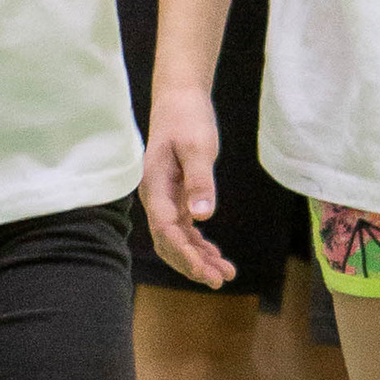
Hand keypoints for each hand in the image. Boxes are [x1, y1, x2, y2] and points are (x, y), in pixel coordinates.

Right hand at [141, 82, 233, 286]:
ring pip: (178, 238)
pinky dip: (199, 244)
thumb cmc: (186, 119)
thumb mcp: (198, 146)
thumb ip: (200, 181)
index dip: (184, 254)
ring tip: (225, 274)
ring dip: (198, 257)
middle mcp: (156, 197)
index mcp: (155, 187)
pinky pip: (185, 228)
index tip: (204, 272)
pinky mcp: (176, 196)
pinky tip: (216, 256)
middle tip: (219, 280)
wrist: (179, 99)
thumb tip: (203, 216)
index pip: (166, 230)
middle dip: (192, 264)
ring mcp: (165, 199)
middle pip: (169, 242)